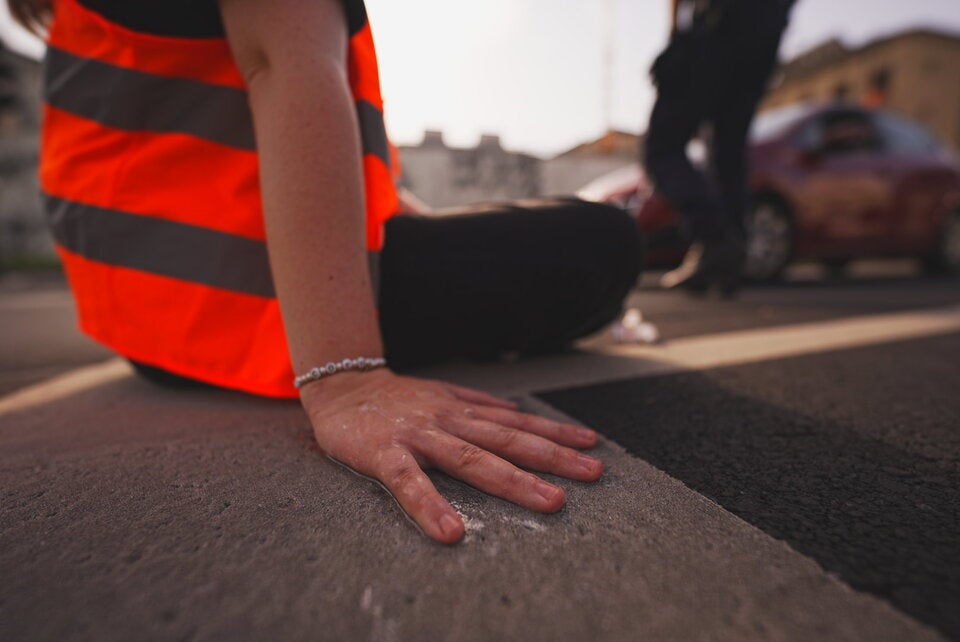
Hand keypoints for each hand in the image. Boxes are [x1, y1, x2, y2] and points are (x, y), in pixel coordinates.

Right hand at [300, 369, 602, 543]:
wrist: (342, 384)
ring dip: (514, 480)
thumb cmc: (396, 397)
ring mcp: (419, 435)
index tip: (592, 444)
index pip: (516, 423)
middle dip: (552, 457)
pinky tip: (450, 531)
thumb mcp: (444, 394)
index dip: (555, 432)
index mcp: (463, 411)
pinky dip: (430, 505)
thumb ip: (480, 406)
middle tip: (592, 473)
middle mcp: (449, 420)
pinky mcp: (385, 452)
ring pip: (472, 458)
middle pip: (507, 440)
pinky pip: (409, 482)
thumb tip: (518, 413)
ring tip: (549, 503)